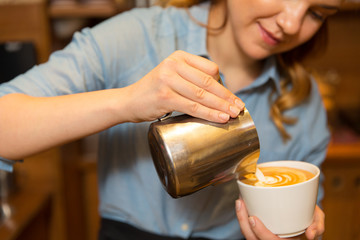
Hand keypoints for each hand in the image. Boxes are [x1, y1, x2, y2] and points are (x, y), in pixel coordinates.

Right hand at [125, 50, 243, 122]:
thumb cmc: (154, 92)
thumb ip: (192, 79)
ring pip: (202, 95)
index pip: (210, 69)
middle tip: (239, 108)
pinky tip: (220, 118)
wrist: (128, 101)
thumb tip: (221, 95)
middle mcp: (173, 64)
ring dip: (221, 106)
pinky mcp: (165, 96)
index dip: (224, 85)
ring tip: (233, 114)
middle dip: (226, 97)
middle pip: (208, 82)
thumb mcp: (172, 76)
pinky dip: (208, 113)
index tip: (232, 98)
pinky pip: (192, 106)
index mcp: (179, 57)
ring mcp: (168, 79)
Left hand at [235, 199, 324, 239]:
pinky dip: (243, 217)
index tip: (252, 218)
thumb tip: (311, 234)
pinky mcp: (259, 231)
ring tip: (239, 201)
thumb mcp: (317, 221)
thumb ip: (317, 225)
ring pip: (248, 234)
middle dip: (243, 221)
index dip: (260, 233)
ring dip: (241, 217)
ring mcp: (265, 237)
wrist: (305, 224)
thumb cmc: (309, 221)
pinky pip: (248, 228)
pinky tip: (242, 204)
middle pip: (252, 238)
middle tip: (240, 202)